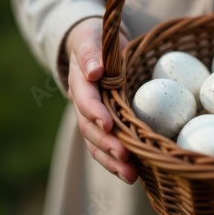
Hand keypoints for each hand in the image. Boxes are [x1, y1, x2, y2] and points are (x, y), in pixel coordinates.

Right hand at [66, 17, 137, 183]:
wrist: (96, 52)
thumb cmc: (96, 40)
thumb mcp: (92, 39)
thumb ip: (91, 53)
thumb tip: (94, 71)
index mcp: (80, 82)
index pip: (85, 99)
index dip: (94, 112)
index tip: (108, 124)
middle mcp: (83, 103)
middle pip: (89, 128)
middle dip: (106, 144)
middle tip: (124, 156)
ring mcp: (92, 117)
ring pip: (97, 143)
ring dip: (112, 161)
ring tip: (130, 176)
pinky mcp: (105, 126)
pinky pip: (108, 146)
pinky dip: (118, 161)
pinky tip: (134, 174)